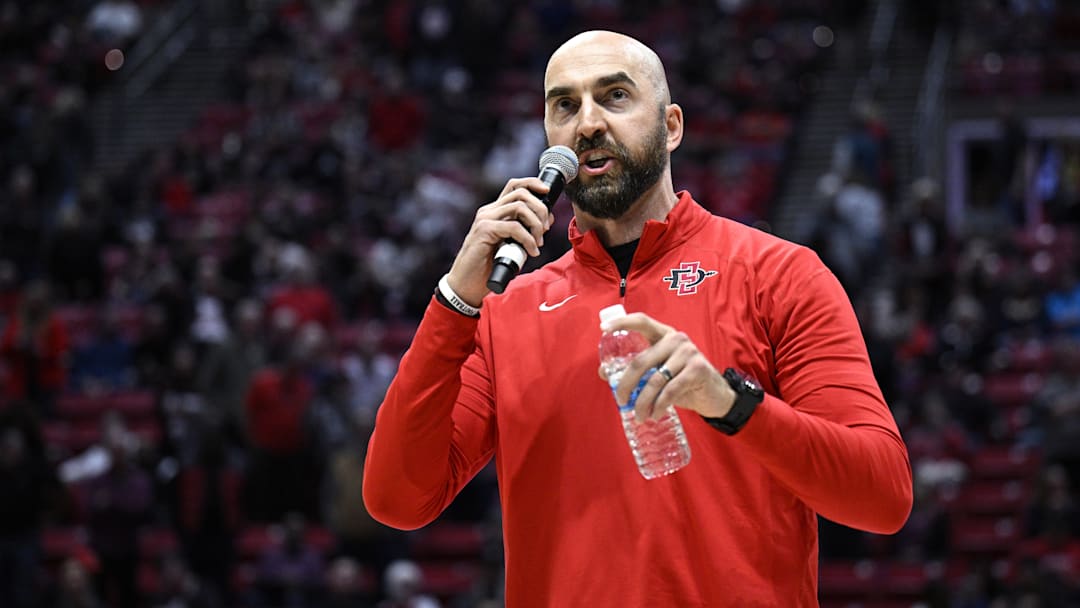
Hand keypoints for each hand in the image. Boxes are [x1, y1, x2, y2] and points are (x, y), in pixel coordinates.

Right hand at [444, 177, 555, 305]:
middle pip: (521, 193)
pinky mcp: (484, 230)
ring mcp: (485, 219)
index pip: (514, 186)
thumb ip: (525, 232)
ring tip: (538, 243)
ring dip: (536, 224)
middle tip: (545, 230)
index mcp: (494, 211)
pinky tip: (531, 252)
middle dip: (541, 209)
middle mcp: (489, 211)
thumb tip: (547, 220)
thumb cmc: (488, 267)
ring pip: (520, 207)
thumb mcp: (512, 246)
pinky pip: (514, 227)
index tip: (547, 193)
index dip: (533, 184)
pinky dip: (528, 240)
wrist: (466, 285)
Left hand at [598, 312, 735, 421]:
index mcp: (663, 334)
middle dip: (626, 384)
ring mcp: (688, 352)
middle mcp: (676, 339)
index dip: (622, 323)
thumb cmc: (681, 381)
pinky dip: (659, 405)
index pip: (642, 321)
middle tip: (621, 400)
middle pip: (641, 361)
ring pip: (655, 380)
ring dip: (643, 402)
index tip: (603, 329)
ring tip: (639, 416)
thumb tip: (604, 372)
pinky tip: (655, 414)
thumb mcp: (658, 372)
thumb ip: (637, 370)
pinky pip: (670, 391)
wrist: (714, 394)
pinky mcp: (698, 369)